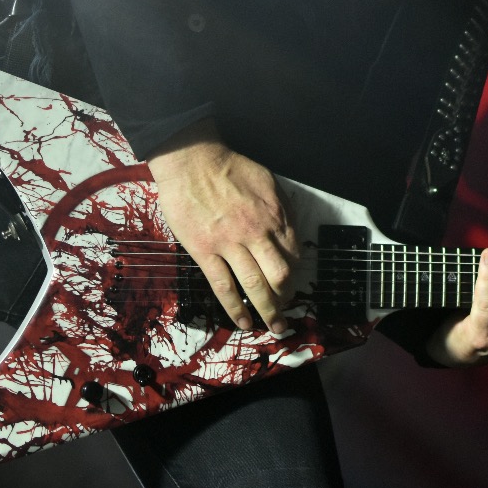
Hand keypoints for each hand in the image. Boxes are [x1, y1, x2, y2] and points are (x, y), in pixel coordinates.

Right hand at [145, 120, 297, 333]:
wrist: (191, 161)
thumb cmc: (228, 168)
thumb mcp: (267, 181)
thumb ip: (281, 207)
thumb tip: (290, 232)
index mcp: (274, 215)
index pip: (294, 254)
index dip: (295, 274)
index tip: (291, 284)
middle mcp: (257, 232)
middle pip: (280, 275)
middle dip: (286, 298)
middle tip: (285, 311)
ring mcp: (230, 244)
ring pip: (255, 286)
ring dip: (268, 311)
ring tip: (274, 327)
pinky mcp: (205, 251)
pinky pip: (224, 287)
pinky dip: (236, 309)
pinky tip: (243, 322)